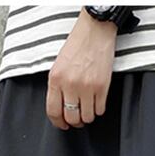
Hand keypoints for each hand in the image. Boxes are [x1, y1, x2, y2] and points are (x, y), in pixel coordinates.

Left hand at [46, 7, 116, 129]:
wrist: (94, 30)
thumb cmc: (77, 46)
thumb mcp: (58, 65)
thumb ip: (57, 86)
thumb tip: (60, 108)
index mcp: (55, 79)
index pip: (53, 111)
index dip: (58, 123)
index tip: (63, 125)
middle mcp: (70, 84)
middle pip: (71, 118)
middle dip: (75, 122)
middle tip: (78, 119)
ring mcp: (87, 86)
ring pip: (87, 117)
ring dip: (88, 116)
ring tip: (88, 109)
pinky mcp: (102, 86)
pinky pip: (100, 110)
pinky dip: (99, 109)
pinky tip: (97, 102)